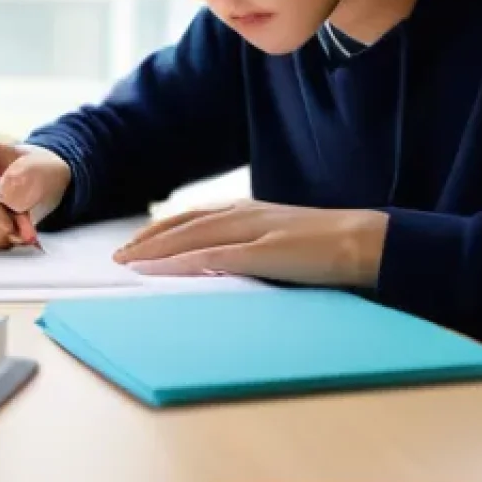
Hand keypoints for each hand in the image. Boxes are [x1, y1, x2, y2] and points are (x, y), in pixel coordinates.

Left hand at [112, 199, 388, 287]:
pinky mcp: (263, 251)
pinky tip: (162, 271)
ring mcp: (252, 230)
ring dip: (155, 251)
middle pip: (181, 225)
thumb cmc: (323, 247)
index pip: (189, 218)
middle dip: (146, 241)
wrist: (364, 241)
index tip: (133, 246)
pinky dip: (183, 262)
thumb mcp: (275, 241)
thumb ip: (245, 247)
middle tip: (117, 258)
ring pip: (191, 237)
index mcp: (244, 210)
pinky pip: (214, 257)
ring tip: (128, 265)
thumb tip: (215, 264)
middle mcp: (241, 214)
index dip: (158, 231)